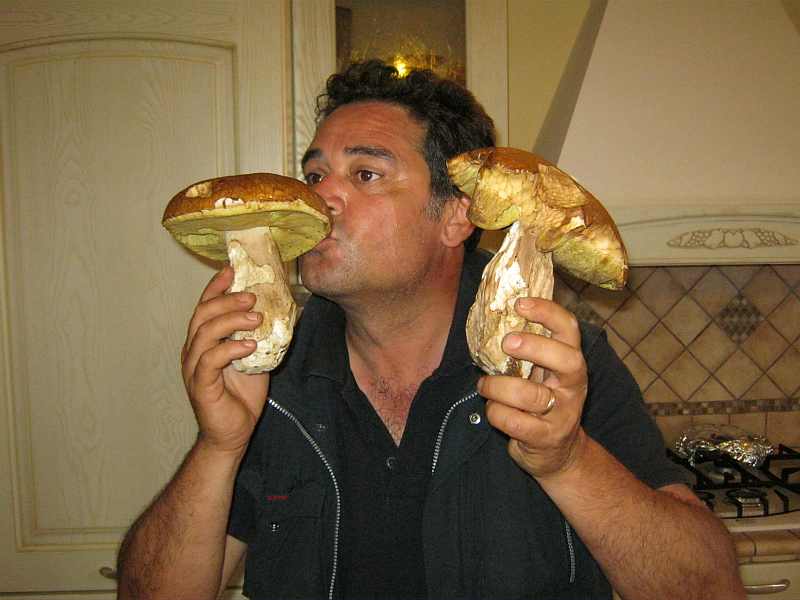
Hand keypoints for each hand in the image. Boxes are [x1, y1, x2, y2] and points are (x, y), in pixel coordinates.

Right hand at [181, 266, 268, 453]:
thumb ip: (259, 336)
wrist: (233, 433)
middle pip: (202, 314)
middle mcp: (193, 350)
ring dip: (230, 320)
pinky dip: (230, 349)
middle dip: (227, 300)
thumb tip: (282, 313)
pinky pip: (211, 360)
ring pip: (204, 333)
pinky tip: (249, 346)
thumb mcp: (255, 358)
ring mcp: (193, 367)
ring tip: (255, 318)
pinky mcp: (200, 385)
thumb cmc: (241, 396)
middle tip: (252, 295)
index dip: (216, 286)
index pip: (205, 306)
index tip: (231, 269)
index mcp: (203, 341)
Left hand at [479, 297, 588, 479]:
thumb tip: (495, 318)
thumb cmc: (542, 403)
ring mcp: (563, 414)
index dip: (547, 312)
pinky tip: (493, 409)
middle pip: (566, 359)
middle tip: (507, 342)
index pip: (569, 329)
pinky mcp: (546, 438)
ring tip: (485, 385)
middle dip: (534, 347)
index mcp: (571, 362)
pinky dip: (496, 413)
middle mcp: (573, 386)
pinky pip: (514, 421)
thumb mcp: (542, 374)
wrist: (558, 453)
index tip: (519, 304)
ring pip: (529, 394)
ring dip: (498, 387)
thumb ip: (529, 351)